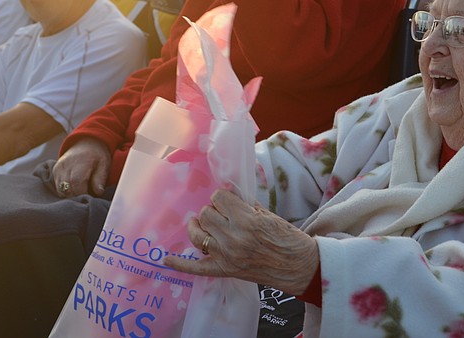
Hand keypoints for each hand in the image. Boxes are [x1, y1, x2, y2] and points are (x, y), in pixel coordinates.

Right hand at [52, 137, 110, 196]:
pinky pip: (58, 187)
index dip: (84, 194)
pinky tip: (75, 189)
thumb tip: (98, 192)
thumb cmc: (97, 154)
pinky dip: (66, 191)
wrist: (86, 142)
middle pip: (68, 190)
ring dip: (71, 195)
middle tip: (88, 196)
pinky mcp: (55, 171)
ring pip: (62, 191)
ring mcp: (58, 168)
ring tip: (82, 192)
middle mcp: (65, 166)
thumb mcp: (104, 164)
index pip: (77, 184)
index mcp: (79, 163)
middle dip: (78, 196)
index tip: (91, 197)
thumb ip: (100, 178)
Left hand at [165, 189, 318, 295]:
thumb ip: (244, 204)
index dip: (223, 198)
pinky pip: (195, 267)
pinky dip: (179, 264)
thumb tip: (227, 193)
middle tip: (225, 215)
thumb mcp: (267, 214)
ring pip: (197, 233)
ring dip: (201, 226)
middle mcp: (233, 237)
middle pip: (206, 214)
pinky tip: (166, 259)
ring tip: (207, 225)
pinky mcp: (224, 270)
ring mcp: (226, 255)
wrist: (297, 265)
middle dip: (214, 211)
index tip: (228, 202)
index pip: (219, 197)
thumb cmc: (286, 238)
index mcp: (247, 219)